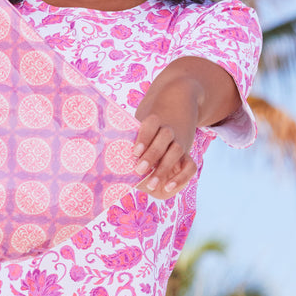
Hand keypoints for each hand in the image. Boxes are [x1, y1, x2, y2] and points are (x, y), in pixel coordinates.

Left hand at [132, 78, 198, 199]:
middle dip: (152, 155)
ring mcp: (179, 142)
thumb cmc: (148, 128)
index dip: (144, 137)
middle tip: (139, 169)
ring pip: (177, 150)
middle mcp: (169, 130)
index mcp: (155, 120)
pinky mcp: (186, 156)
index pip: (151, 124)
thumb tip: (105, 157)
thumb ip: (128, 139)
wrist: (178, 108)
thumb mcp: (139, 125)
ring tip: (151, 184)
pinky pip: (190, 166)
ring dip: (163, 168)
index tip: (135, 152)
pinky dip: (182, 176)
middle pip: (165, 137)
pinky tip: (168, 187)